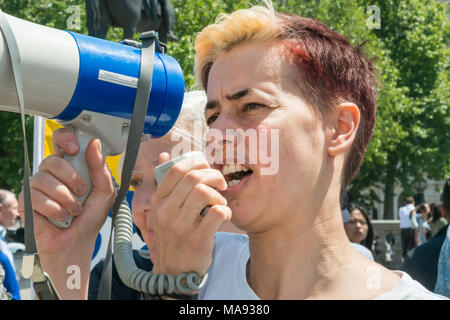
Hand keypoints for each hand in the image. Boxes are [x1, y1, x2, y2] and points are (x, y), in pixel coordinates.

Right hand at [18, 128, 114, 262]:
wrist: (77, 243)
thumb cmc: (90, 219)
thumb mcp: (105, 192)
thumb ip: (101, 169)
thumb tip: (95, 144)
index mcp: (70, 167)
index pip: (60, 141)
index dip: (65, 138)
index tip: (75, 149)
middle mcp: (51, 174)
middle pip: (51, 160)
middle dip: (71, 177)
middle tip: (81, 191)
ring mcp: (37, 188)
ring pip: (43, 179)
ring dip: (65, 198)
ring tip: (73, 210)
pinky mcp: (25, 202)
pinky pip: (35, 197)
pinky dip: (53, 209)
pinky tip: (60, 217)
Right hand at [148, 152, 230, 280]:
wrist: (173, 273)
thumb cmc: (172, 237)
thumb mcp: (162, 211)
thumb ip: (166, 184)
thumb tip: (164, 155)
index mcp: (158, 201)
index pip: (176, 169)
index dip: (196, 162)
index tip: (207, 167)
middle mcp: (166, 211)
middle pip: (193, 178)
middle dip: (213, 175)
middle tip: (221, 184)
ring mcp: (180, 226)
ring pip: (203, 192)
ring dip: (218, 195)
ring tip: (219, 203)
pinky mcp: (197, 238)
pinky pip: (217, 212)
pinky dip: (225, 210)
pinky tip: (224, 216)